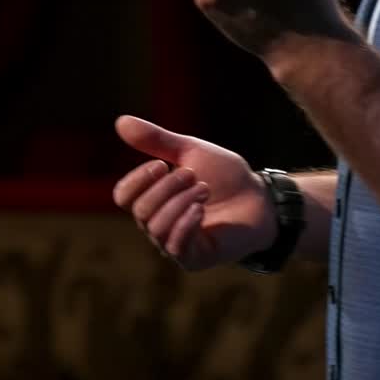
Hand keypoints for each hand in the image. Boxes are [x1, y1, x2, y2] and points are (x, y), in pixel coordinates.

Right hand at [112, 115, 275, 268]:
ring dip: (181, 201)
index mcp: (153, 199)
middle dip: (167, 187)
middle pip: (141, 210)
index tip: (162, 164)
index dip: (138, 178)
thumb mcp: (190, 151)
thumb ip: (157, 140)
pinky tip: (200, 208)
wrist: (259, 196)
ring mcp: (174, 244)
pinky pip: (175, 246)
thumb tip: (121, 120)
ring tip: (205, 188)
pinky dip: (186, 222)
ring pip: (156, 227)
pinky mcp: (194, 259)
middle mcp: (158, 225)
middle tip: (193, 174)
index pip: (124, 195)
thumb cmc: (223, 175)